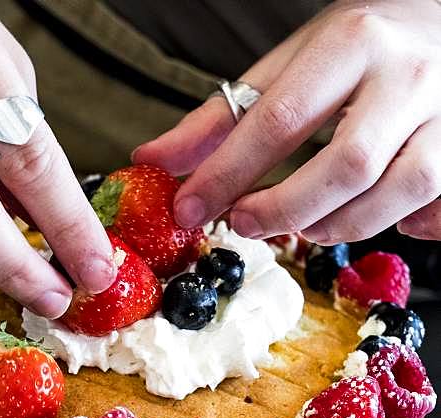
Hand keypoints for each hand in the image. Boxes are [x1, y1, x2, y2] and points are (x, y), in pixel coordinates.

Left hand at [134, 0, 440, 242]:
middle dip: (286, 209)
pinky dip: (409, 227)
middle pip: (346, 165)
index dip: (229, 173)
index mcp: (352, 42)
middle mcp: (407, 75)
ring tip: (307, 224)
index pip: (280, 119)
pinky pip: (439, 208)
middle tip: (248, 223)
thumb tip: (153, 160)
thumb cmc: (362, 45)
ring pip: (397, 192)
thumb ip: (223, 116)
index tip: (189, 209)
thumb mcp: (290, 63)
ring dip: (340, 225)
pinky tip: (380, 215)